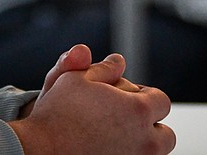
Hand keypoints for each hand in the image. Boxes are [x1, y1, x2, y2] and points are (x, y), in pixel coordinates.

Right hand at [9, 44, 173, 154]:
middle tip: (124, 122)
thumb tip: (118, 61)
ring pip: (154, 153)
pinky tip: (107, 149)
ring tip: (117, 138)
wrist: (41, 150)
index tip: (128, 100)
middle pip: (164, 133)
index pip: (161, 101)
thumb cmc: (57, 114)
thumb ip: (103, 68)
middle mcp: (146, 140)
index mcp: (139, 110)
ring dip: (142, 144)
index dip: (144, 97)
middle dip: (149, 126)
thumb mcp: (76, 78)